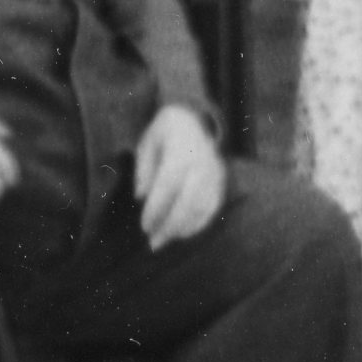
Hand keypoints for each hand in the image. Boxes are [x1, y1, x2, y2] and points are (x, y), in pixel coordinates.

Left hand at [133, 108, 228, 246]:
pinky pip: (213, 207)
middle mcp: (203, 162)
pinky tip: (182, 233)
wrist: (192, 118)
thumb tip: (141, 197)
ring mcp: (215, 172)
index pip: (169, 184)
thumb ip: (143, 170)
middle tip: (154, 243)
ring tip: (164, 240)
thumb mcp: (145, 144)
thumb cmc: (163, 133)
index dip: (157, 208)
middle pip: (189, 200)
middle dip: (170, 225)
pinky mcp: (221, 180)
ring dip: (183, 228)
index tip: (144, 226)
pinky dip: (198, 223)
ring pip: (203, 206)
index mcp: (182, 150)